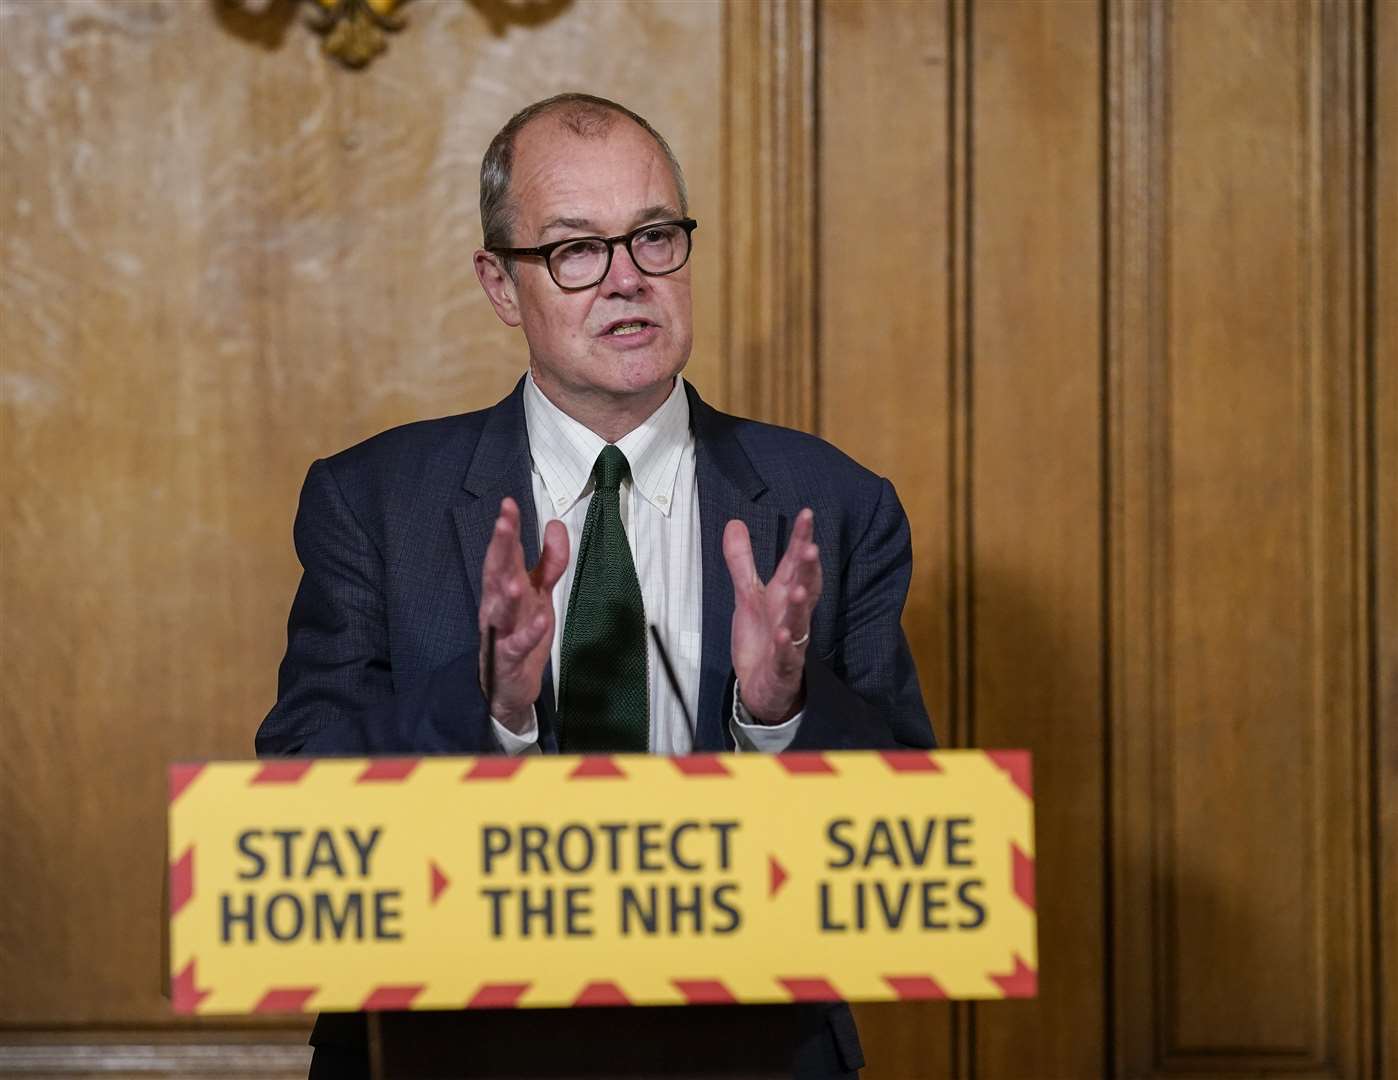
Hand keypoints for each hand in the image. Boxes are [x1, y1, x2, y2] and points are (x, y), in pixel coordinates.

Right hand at [478, 497, 567, 731]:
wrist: (510, 685)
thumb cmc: (520, 632)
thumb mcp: (540, 592)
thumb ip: (548, 561)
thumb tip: (555, 524)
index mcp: (503, 587)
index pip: (503, 554)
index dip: (506, 530)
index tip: (508, 504)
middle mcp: (497, 606)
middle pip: (496, 574)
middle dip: (500, 549)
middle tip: (503, 523)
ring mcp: (500, 633)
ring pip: (501, 610)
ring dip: (508, 593)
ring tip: (515, 578)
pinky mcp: (509, 659)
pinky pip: (517, 645)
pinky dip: (528, 633)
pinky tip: (540, 620)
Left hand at [722, 508, 821, 723]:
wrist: (762, 687)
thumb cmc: (762, 638)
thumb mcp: (746, 596)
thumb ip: (742, 561)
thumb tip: (734, 523)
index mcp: (784, 595)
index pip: (795, 564)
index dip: (801, 539)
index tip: (807, 514)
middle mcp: (791, 615)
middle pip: (804, 588)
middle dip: (808, 570)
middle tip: (810, 548)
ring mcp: (790, 641)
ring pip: (799, 622)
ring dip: (799, 607)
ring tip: (797, 589)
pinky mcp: (783, 667)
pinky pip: (786, 656)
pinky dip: (786, 646)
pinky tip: (783, 635)